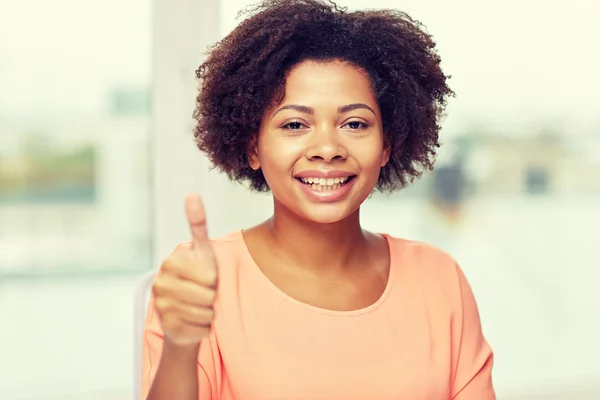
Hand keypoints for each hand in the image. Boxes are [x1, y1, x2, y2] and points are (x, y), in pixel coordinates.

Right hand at [152, 194, 217, 346]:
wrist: (186, 312)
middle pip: (207, 295)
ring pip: (205, 312)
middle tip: (202, 293)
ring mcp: (162, 308)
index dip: (213, 279)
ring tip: (198, 305)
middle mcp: (161, 285)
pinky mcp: (168, 328)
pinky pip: (202, 328)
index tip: (204, 277)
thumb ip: (198, 224)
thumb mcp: (202, 251)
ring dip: (209, 311)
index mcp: (170, 265)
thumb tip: (192, 194)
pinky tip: (194, 320)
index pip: (208, 277)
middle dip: (212, 296)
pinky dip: (204, 326)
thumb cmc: (198, 277)